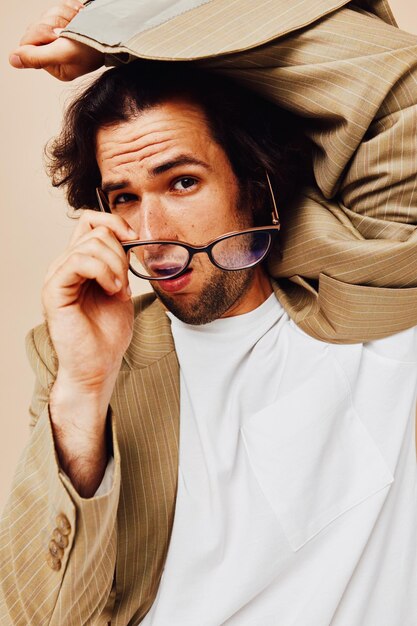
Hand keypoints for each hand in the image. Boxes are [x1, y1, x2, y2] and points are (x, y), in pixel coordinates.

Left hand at [9, 1, 103, 80]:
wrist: (115, 31)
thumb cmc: (93, 46)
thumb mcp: (61, 54)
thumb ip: (35, 57)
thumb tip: (14, 60)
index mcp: (55, 66)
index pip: (28, 44)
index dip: (40, 35)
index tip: (57, 37)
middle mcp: (57, 54)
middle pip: (35, 28)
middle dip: (51, 24)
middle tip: (68, 31)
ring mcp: (64, 38)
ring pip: (47, 17)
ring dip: (62, 15)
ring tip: (77, 24)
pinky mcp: (70, 24)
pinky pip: (58, 9)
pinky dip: (68, 10)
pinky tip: (79, 18)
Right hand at [43, 210, 136, 410]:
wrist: (99, 365)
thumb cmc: (108, 333)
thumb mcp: (121, 288)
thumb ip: (120, 262)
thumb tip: (128, 238)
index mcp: (79, 263)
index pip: (90, 221)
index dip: (115, 223)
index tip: (135, 239)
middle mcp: (65, 266)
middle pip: (94, 231)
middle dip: (121, 253)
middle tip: (127, 283)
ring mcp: (57, 277)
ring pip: (89, 245)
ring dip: (115, 266)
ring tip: (120, 291)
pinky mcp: (54, 291)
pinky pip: (77, 261)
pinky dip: (102, 272)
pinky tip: (112, 290)